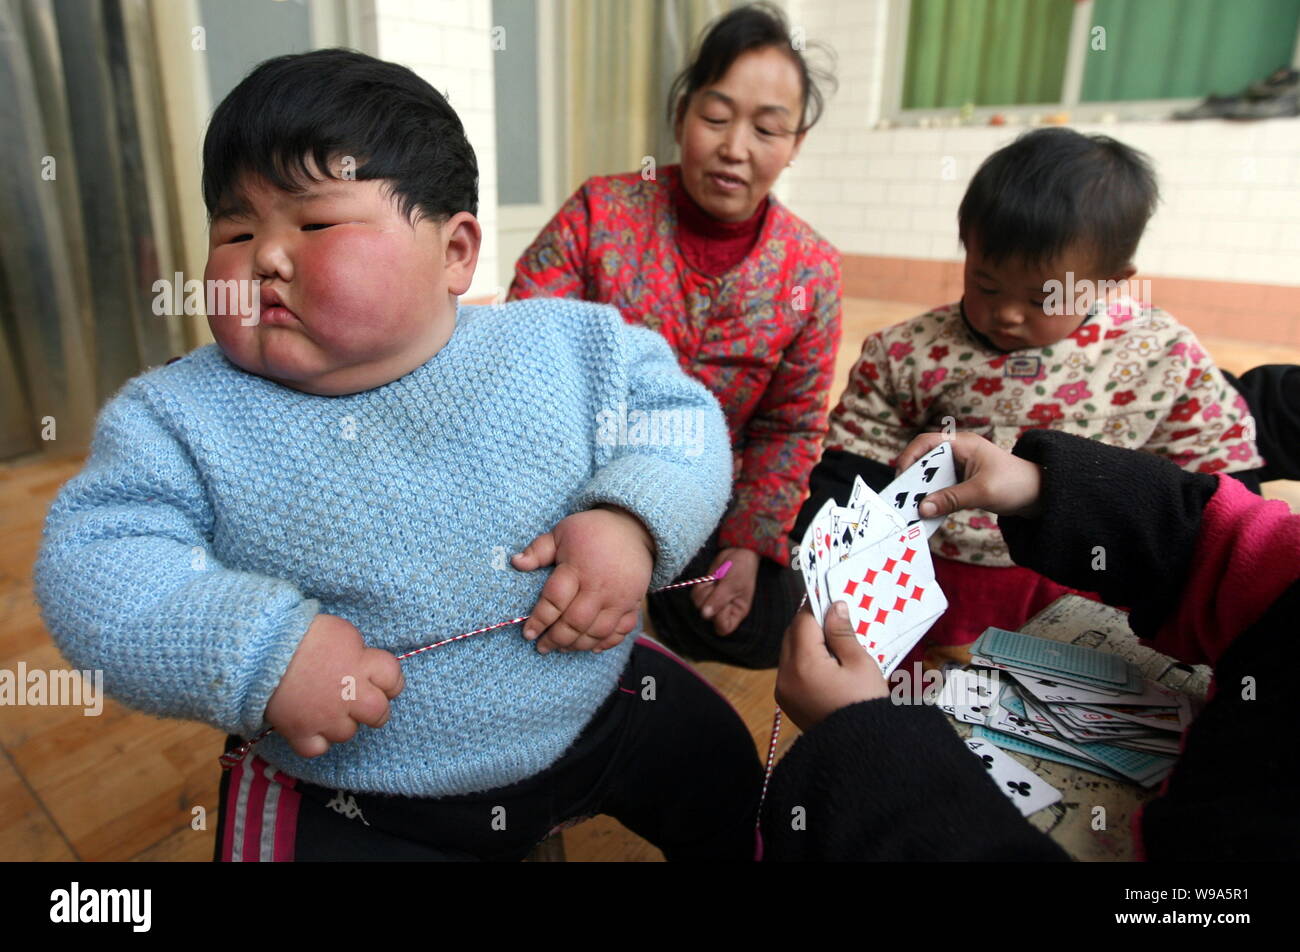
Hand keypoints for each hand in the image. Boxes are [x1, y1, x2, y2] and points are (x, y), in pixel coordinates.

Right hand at [265, 613, 404, 757]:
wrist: (262, 649)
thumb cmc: (302, 633)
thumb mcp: (341, 632)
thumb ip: (358, 652)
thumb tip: (363, 664)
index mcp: (362, 665)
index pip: (393, 678)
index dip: (388, 680)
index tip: (380, 680)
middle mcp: (349, 695)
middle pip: (379, 713)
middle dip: (374, 708)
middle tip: (360, 701)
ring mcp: (325, 717)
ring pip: (348, 733)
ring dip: (340, 723)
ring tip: (326, 708)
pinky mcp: (300, 732)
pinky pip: (317, 749)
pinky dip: (315, 741)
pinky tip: (310, 726)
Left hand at [511, 506, 652, 653]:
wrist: (633, 529)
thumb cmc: (591, 531)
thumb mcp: (562, 532)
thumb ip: (539, 549)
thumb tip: (515, 562)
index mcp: (578, 567)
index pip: (555, 600)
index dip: (539, 620)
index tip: (528, 633)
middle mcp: (600, 586)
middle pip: (576, 622)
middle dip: (556, 638)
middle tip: (542, 646)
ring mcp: (619, 598)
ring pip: (598, 631)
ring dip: (578, 645)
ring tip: (562, 648)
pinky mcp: (633, 604)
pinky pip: (622, 631)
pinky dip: (607, 643)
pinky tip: (591, 647)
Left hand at [690, 547, 757, 636]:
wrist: (738, 552)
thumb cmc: (741, 569)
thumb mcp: (732, 584)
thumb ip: (718, 600)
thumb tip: (705, 615)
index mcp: (737, 612)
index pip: (723, 628)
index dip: (718, 619)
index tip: (721, 603)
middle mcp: (724, 610)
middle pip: (707, 617)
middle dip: (709, 599)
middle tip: (718, 585)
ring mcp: (714, 601)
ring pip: (699, 605)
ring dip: (704, 590)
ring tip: (715, 580)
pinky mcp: (706, 592)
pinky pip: (695, 595)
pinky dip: (700, 586)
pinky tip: (710, 578)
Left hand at [777, 601, 889, 729]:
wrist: (863, 749)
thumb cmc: (866, 704)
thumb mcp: (860, 664)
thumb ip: (843, 633)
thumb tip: (834, 606)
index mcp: (803, 664)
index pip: (803, 622)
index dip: (817, 607)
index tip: (832, 599)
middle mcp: (785, 677)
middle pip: (791, 635)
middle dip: (810, 623)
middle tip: (835, 618)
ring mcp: (783, 691)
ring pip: (789, 651)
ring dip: (806, 640)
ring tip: (833, 639)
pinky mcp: (787, 702)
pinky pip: (791, 669)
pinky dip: (803, 659)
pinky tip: (826, 659)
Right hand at [895, 432, 1043, 519]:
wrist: (1040, 494)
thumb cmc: (1016, 484)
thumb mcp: (982, 492)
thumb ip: (951, 499)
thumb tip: (923, 508)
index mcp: (962, 444)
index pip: (926, 442)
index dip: (909, 457)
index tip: (901, 478)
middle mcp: (957, 452)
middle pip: (924, 460)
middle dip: (912, 478)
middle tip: (902, 497)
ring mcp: (959, 466)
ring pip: (930, 476)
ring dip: (921, 491)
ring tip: (911, 507)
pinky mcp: (961, 481)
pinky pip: (940, 487)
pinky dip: (932, 498)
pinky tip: (928, 512)